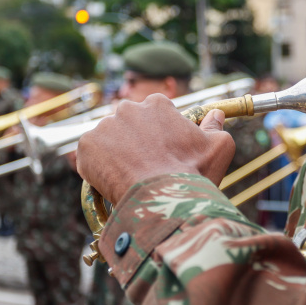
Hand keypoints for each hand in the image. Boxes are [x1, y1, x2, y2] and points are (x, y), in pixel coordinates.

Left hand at [76, 94, 234, 204]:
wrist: (162, 200)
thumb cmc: (193, 173)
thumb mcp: (218, 147)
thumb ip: (216, 126)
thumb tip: (216, 114)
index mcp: (157, 104)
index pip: (155, 112)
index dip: (160, 133)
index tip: (163, 150)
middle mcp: (127, 109)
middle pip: (129, 123)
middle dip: (135, 140)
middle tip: (144, 165)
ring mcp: (104, 126)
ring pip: (109, 139)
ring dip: (116, 153)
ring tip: (129, 177)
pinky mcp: (86, 146)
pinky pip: (90, 155)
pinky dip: (98, 167)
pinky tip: (113, 181)